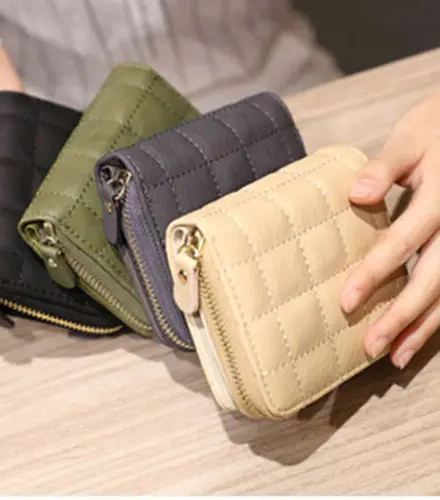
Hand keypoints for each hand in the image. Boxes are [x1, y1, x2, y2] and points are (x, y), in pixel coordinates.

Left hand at [340, 88, 439, 369]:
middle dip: (401, 315)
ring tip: (396, 356)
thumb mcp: (412, 136)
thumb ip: (385, 166)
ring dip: (425, 326)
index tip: (345, 301)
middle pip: (433, 277)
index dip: (376, 272)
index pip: (404, 240)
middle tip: (370, 347)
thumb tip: (356, 194)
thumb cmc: (438, 127)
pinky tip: (421, 336)